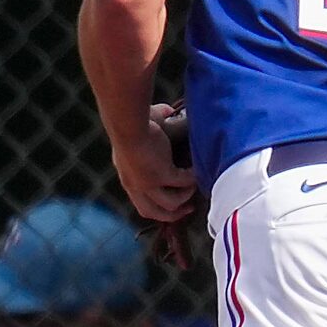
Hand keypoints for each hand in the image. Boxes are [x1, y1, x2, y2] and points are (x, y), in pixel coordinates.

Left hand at [111, 99, 195, 223]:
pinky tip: (199, 170)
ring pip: (170, 204)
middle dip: (173, 214)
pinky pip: (183, 183)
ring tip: (195, 184)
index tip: (174, 202)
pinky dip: (193, 179)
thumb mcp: (140, 132)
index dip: (158, 205)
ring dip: (185, 196)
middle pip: (152, 212)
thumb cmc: (131, 120)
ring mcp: (147, 183)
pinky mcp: (161, 176)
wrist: (128, 123)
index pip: (141, 202)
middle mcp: (134, 185)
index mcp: (127, 177)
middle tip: (189, 208)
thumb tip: (168, 112)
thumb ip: (156, 120)